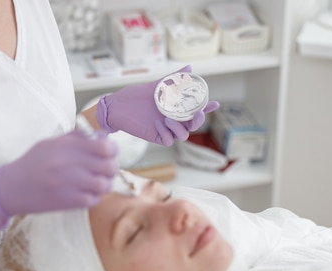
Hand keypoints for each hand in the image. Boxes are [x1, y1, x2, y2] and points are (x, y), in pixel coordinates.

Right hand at [0, 128, 117, 230]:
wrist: (10, 188)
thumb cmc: (33, 163)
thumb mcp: (51, 143)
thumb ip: (76, 138)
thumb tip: (103, 136)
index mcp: (66, 146)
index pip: (104, 146)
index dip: (112, 150)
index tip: (108, 153)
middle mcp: (68, 162)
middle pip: (109, 166)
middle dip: (111, 168)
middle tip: (105, 171)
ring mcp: (68, 183)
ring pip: (104, 185)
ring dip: (104, 185)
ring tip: (96, 184)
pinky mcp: (66, 201)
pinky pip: (93, 200)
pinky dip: (94, 198)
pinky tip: (86, 194)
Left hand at [97, 65, 219, 145]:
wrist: (116, 106)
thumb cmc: (135, 96)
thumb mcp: (156, 85)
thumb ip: (173, 79)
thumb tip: (190, 68)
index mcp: (176, 108)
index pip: (195, 109)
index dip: (206, 108)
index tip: (215, 104)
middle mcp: (173, 119)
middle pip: (193, 125)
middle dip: (198, 121)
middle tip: (197, 114)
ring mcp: (166, 129)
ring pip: (183, 135)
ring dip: (180, 128)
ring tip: (167, 118)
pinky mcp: (156, 136)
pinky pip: (168, 140)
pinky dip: (167, 132)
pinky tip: (158, 123)